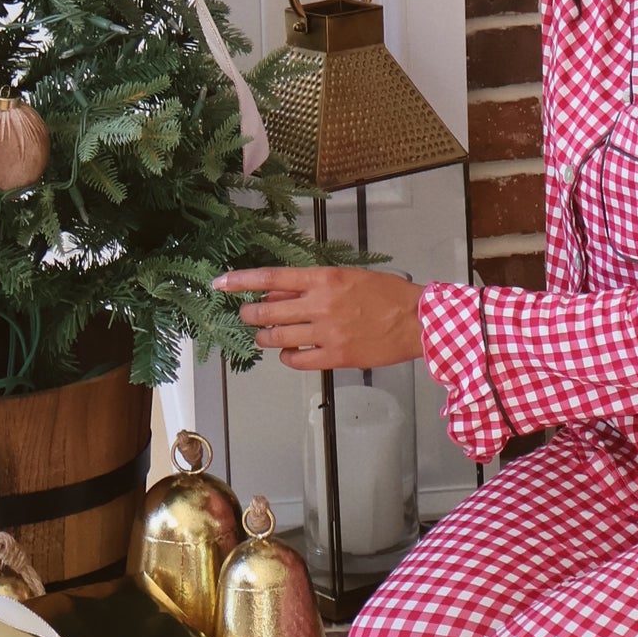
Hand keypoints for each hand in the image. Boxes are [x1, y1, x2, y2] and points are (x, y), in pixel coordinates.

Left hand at [217, 264, 425, 370]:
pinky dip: (287, 357)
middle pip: (268, 310)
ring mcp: (326, 332)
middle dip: (250, 313)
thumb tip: (280, 291)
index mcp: (325, 278)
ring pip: (277, 337)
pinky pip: (297, 360)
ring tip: (265, 335)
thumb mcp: (349, 276)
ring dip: (265, 336)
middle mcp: (320, 304)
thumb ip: (314, 284)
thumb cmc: (388, 294)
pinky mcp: (335, 356)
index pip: (273, 277)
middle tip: (246, 314)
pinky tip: (290, 352)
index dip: (242, 280)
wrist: (417, 321)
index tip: (220, 283)